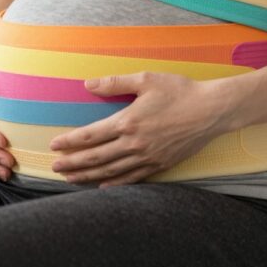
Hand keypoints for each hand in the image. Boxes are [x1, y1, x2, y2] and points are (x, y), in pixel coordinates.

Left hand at [48, 72, 227, 186]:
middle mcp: (135, 143)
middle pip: (96, 158)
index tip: (54, 145)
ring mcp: (148, 157)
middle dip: (73, 163)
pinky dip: (115, 184)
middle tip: (54, 168)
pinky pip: (132, 178)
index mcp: (128, 121)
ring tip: (70, 179)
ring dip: (88, 176)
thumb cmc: (180, 91)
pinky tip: (102, 186)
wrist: (211, 110)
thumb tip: (88, 84)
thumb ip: (114, 83)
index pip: (90, 135)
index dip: (70, 142)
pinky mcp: (160, 164)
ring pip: (111, 171)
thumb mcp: (146, 79)